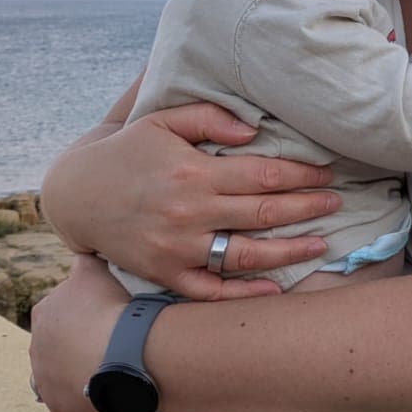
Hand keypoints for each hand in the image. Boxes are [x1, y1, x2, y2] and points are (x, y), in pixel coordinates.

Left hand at [28, 257, 124, 411]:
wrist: (124, 347)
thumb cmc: (112, 305)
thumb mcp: (95, 269)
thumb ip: (85, 261)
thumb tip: (85, 252)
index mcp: (45, 313)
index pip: (56, 314)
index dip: (79, 317)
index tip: (104, 319)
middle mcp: (37, 349)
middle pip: (52, 350)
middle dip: (72, 350)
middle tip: (108, 348)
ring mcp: (46, 383)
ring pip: (51, 384)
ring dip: (70, 383)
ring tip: (101, 380)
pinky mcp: (62, 411)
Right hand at [41, 101, 339, 298]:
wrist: (76, 195)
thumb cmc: (126, 151)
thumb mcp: (160, 120)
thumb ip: (207, 117)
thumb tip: (254, 130)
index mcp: (194, 171)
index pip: (264, 174)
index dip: (301, 174)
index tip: (326, 173)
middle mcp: (190, 212)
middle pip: (264, 213)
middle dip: (307, 208)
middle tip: (336, 203)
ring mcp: (178, 248)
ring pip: (246, 255)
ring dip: (289, 251)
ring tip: (321, 245)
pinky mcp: (166, 274)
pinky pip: (210, 290)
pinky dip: (243, 294)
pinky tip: (274, 290)